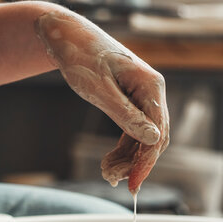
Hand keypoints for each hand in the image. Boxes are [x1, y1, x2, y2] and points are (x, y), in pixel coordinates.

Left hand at [35, 9, 168, 192]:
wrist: (65, 36)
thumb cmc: (81, 56)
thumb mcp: (100, 89)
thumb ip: (126, 116)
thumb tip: (153, 140)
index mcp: (151, 86)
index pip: (158, 131)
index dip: (146, 161)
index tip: (133, 183)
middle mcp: (151, 93)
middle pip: (153, 138)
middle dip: (135, 163)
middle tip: (113, 180)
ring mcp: (142, 98)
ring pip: (142, 138)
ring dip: (127, 159)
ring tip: (106, 173)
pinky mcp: (130, 103)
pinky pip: (132, 132)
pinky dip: (122, 149)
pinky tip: (108, 162)